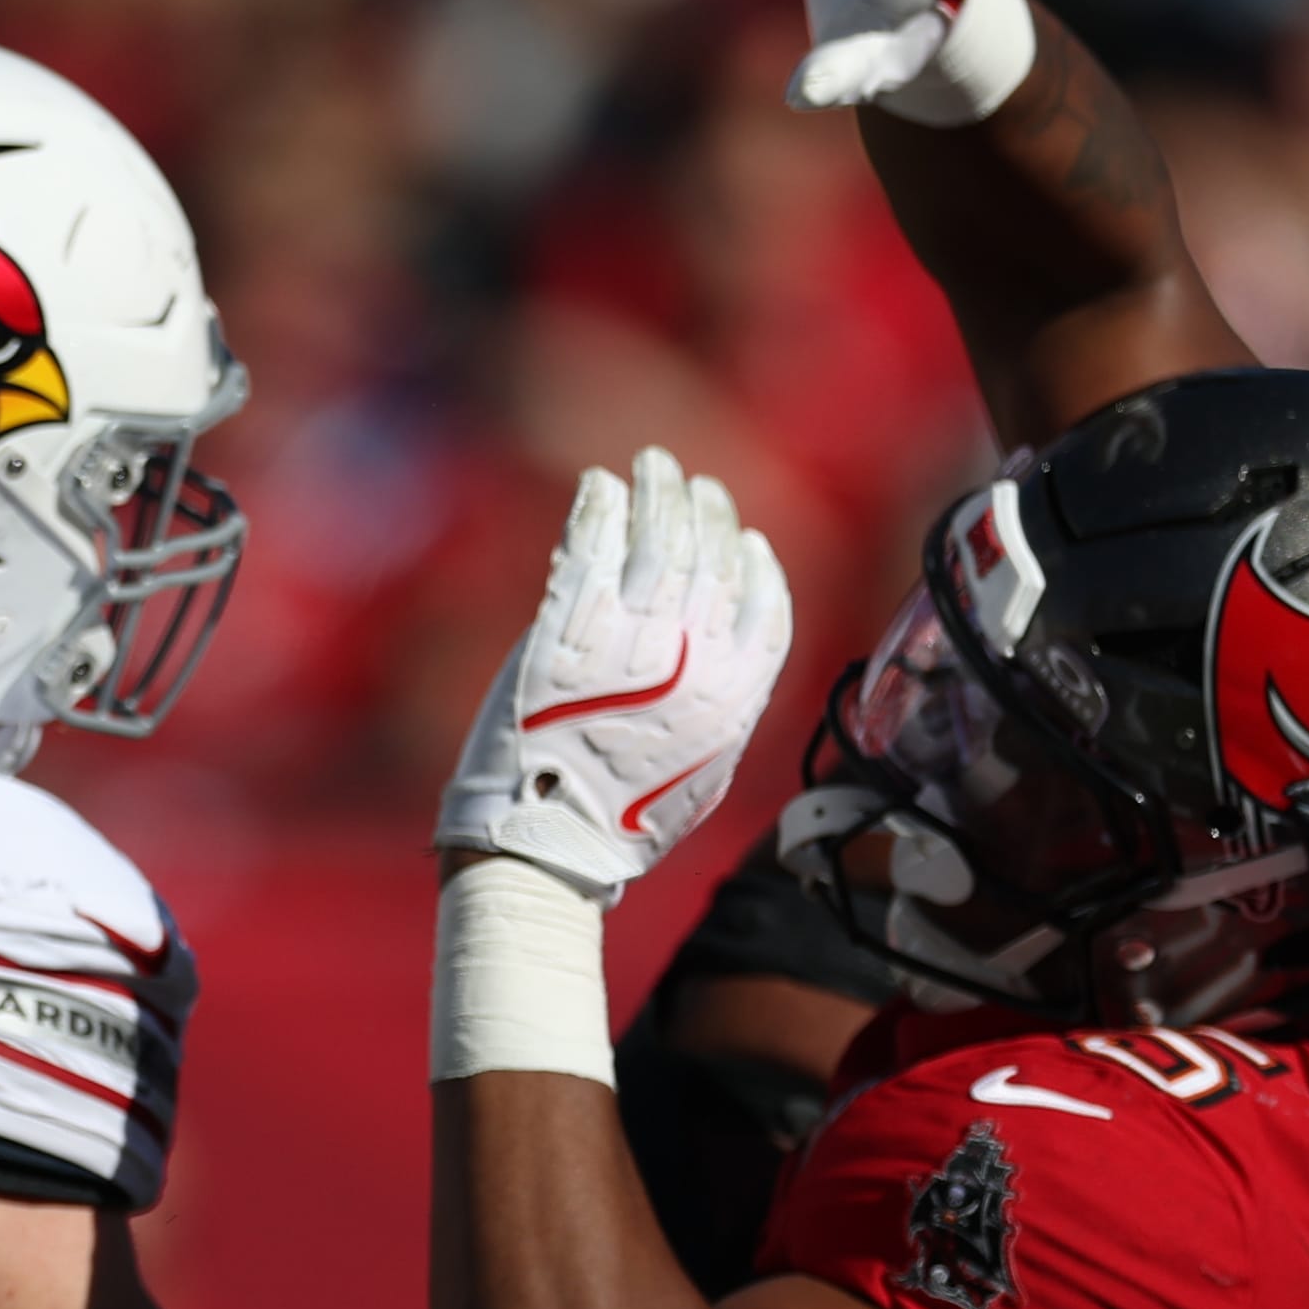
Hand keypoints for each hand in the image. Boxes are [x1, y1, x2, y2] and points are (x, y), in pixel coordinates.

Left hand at [437, 447, 789, 902]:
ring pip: (658, 540)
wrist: (544, 843)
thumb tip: (720, 665)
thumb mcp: (699, 771)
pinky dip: (601, 509)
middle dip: (704, 511)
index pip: (764, 606)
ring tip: (651, 465)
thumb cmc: (615, 823)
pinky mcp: (566, 626)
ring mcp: (631, 636)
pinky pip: (591, 547)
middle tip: (691, 482)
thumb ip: (716, 708)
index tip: (747, 541)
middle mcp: (695, 656)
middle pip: (712, 559)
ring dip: (657, 493)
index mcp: (736, 693)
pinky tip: (601, 487)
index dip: (755, 567)